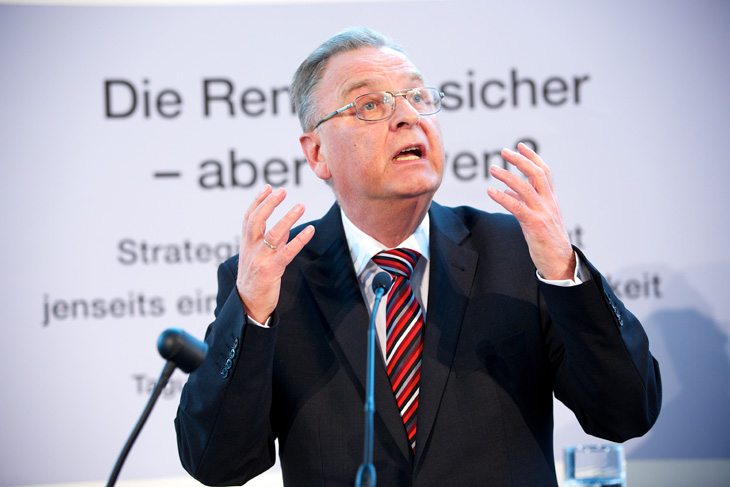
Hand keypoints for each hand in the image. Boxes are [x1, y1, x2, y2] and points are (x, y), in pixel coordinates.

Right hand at [236, 185, 314, 322]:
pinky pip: (287, 252)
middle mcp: (251, 249)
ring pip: (273, 234)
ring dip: (287, 218)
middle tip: (282, 191)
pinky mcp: (270, 270)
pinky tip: (310, 230)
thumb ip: (272, 241)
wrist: (248, 305)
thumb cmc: (255, 279)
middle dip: (269, 204)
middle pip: (257, 220)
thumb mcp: (258, 257)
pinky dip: (299, 239)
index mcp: (246, 243)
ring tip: (300, 205)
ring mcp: (260, 259)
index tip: (268, 187)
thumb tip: (286, 226)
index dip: (258, 201)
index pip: (249, 217)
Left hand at [487, 143, 575, 280]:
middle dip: (520, 160)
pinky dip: (503, 197)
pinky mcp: (534, 224)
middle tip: (504, 151)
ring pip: (525, 187)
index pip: (544, 172)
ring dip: (508, 175)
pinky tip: (491, 191)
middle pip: (536, 174)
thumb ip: (524, 202)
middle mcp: (548, 203)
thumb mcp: (537, 218)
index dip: (532, 157)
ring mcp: (542, 213)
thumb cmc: (547, 241)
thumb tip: (507, 189)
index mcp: (551, 199)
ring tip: (493, 169)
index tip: (520, 146)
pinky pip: (517, 206)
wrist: (560, 263)